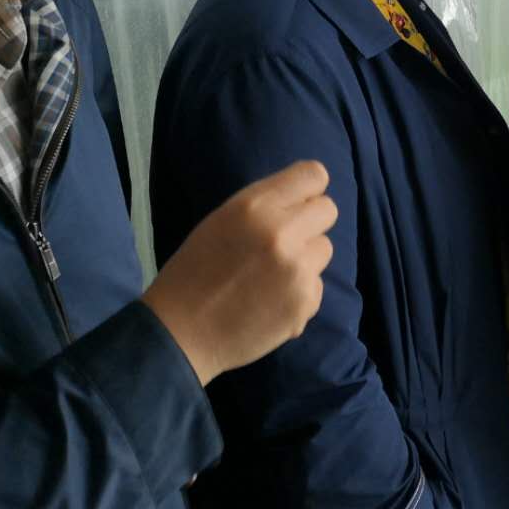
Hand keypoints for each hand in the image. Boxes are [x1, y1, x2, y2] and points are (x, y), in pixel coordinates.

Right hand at [142, 161, 337, 385]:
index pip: (314, 175)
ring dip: (305, 259)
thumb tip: (304, 199)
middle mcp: (282, 232)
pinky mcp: (306, 301)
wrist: (180, 334)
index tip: (298, 203)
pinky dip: (299, 293)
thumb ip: (264, 206)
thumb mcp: (221, 221)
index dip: (308, 190)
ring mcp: (298, 269)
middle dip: (310, 223)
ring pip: (324, 248)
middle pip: (328, 210)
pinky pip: (317, 285)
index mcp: (255, 206)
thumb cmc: (194, 272)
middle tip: (285, 241)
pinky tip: (269, 303)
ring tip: (270, 276)